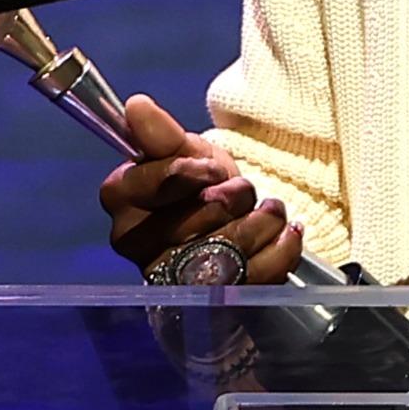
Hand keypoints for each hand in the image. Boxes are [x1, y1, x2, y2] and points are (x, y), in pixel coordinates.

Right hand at [98, 93, 306, 283]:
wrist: (235, 224)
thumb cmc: (202, 186)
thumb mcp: (187, 152)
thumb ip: (163, 134)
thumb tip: (136, 106)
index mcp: (123, 200)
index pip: (149, 182)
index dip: (188, 172)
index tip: (211, 170)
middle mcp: (137, 245)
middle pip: (199, 216)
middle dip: (235, 196)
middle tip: (241, 193)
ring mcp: (175, 280)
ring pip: (230, 248)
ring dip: (264, 220)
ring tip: (268, 212)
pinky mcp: (214, 303)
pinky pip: (258, 276)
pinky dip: (283, 248)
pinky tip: (285, 233)